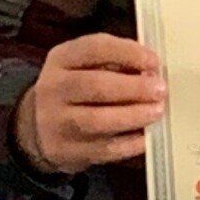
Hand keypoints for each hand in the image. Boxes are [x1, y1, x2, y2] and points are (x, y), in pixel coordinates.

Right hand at [15, 34, 165, 174]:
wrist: (38, 128)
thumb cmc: (75, 90)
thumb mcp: (84, 65)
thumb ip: (115, 61)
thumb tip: (151, 70)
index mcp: (61, 59)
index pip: (93, 48)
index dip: (128, 53)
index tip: (154, 61)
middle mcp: (53, 88)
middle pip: (95, 85)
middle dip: (134, 87)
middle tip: (160, 89)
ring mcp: (57, 122)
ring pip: (98, 120)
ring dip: (134, 115)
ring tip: (156, 111)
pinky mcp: (67, 151)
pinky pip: (104, 149)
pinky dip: (130, 143)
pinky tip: (147, 137)